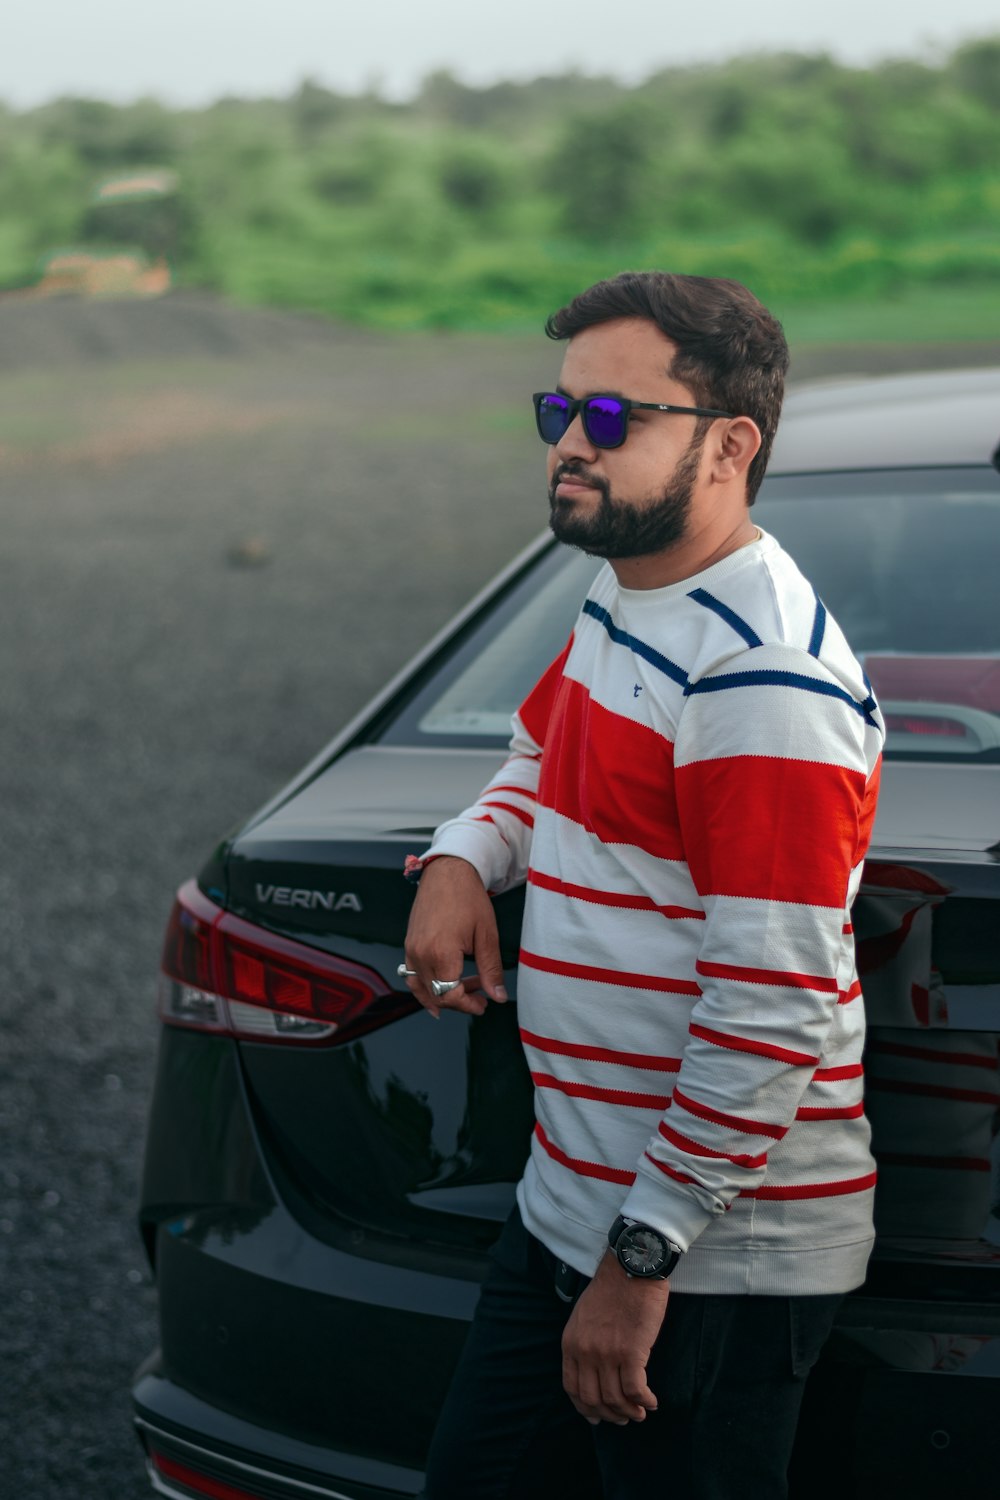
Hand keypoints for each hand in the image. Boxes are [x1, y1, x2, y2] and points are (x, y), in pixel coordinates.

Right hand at [402, 857, 507, 1018]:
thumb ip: (491, 970)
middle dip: (459, 1001)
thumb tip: (498, 996)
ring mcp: (411, 949)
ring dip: (440, 995)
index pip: (450, 995)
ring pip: (420, 988)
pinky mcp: (409, 943)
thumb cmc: (467, 897)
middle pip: (435, 995)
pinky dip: (425, 985)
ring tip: (462, 994)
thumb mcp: (487, 935)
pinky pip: (411, 974)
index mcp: (441, 953)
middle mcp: (420, 954)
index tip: (484, 1004)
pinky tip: (439, 985)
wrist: (448, 871)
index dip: (468, 1005)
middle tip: (480, 995)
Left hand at [562, 1252, 668, 1424]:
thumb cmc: (612, 1288)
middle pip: (593, 1399)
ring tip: (640, 1412)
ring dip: (629, 1412)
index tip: (597, 1416)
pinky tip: (651, 1401)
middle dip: (609, 1415)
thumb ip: (584, 1343)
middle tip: (623, 1418)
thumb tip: (594, 1371)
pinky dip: (644, 1401)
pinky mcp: (631, 1352)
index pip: (572, 1388)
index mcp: (571, 1343)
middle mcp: (585, 1352)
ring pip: (615, 1399)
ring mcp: (607, 1354)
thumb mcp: (584, 1316)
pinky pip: (636, 1390)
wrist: (632, 1267)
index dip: (585, 1408)